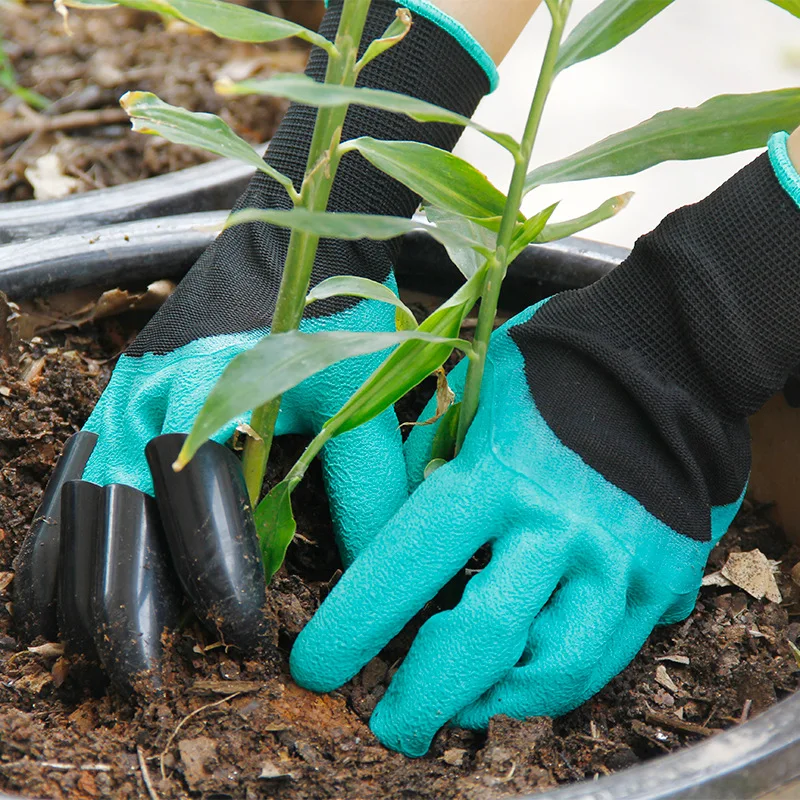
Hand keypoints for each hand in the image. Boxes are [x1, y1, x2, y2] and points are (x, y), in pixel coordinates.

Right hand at [12, 0, 492, 693]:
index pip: (200, 495)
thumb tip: (380, 574)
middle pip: (118, 517)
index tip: (246, 641)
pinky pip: (62, 494)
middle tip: (151, 680)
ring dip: (83, 596)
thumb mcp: (357, 387)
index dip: (218, 575)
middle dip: (131, 607)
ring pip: (78, 513)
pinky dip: (53, 557)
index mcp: (210, 382)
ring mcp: (113, 403)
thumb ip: (367, 476)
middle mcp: (144, 395)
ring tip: (102, 668)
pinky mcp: (103, 413)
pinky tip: (50, 617)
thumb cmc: (327, 318)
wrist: (279, 254)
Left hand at [290, 302, 739, 754]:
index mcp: (495, 472)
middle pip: (479, 641)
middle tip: (390, 724)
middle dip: (422, 698)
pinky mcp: (666, 577)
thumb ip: (427, 461)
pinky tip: (521, 681)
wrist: (666, 357)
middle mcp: (557, 524)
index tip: (317, 667)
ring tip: (460, 708)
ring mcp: (618, 557)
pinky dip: (556, 683)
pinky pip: (607, 657)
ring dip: (496, 703)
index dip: (352, 628)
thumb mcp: (474, 391)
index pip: (405, 566)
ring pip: (554, 669)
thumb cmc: (554, 367)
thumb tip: (392, 528)